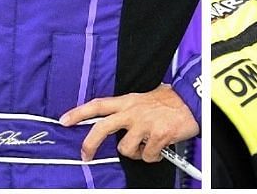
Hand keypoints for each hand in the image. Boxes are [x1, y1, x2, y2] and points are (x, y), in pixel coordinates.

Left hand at [60, 84, 199, 162]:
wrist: (192, 101)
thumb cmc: (169, 102)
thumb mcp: (144, 100)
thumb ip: (128, 110)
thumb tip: (116, 124)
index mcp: (128, 101)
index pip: (98, 105)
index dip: (78, 112)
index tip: (64, 120)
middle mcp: (133, 111)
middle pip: (102, 127)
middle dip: (90, 144)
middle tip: (85, 155)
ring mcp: (145, 124)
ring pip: (126, 149)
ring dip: (135, 153)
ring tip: (146, 146)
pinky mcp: (158, 135)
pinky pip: (148, 156)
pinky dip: (154, 156)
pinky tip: (161, 148)